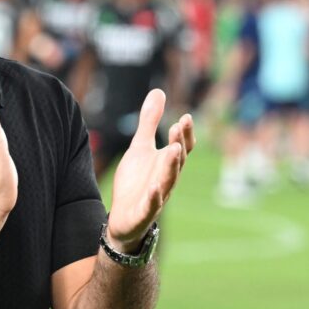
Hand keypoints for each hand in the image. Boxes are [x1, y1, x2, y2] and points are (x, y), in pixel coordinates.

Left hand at [107, 89, 193, 249]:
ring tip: (173, 149)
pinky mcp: (144, 213)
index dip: (185, 134)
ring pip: (168, 181)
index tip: (185, 117)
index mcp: (166, 163)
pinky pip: (152, 205)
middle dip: (179, 143)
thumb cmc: (136, 181)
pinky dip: (155, 197)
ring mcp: (157, 196)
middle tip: (179, 126)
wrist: (123, 217)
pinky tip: (154, 187)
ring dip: (171, 166)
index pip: (181, 147)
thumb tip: (158, 91)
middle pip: (177, 161)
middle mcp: (166, 179)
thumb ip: (149, 122)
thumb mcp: (140, 146)